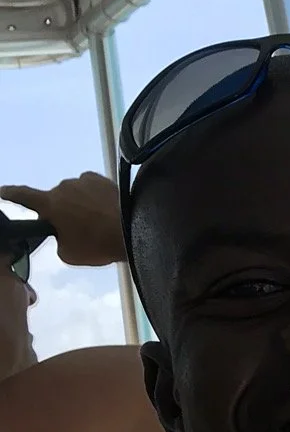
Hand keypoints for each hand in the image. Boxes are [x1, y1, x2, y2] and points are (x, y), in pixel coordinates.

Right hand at [0, 173, 125, 267]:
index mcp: (50, 203)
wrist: (135, 230)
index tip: (2, 191)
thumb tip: (64, 230)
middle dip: (62, 213)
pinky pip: (90, 188)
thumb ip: (59, 239)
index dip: (10, 194)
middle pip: (55, 200)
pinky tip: (106, 210)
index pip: (22, 196)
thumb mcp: (69, 253)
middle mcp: (63, 186)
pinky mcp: (102, 178)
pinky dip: (94, 198)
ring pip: (75, 194)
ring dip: (80, 205)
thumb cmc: (98, 244)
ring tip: (98, 222)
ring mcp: (83, 180)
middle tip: (79, 230)